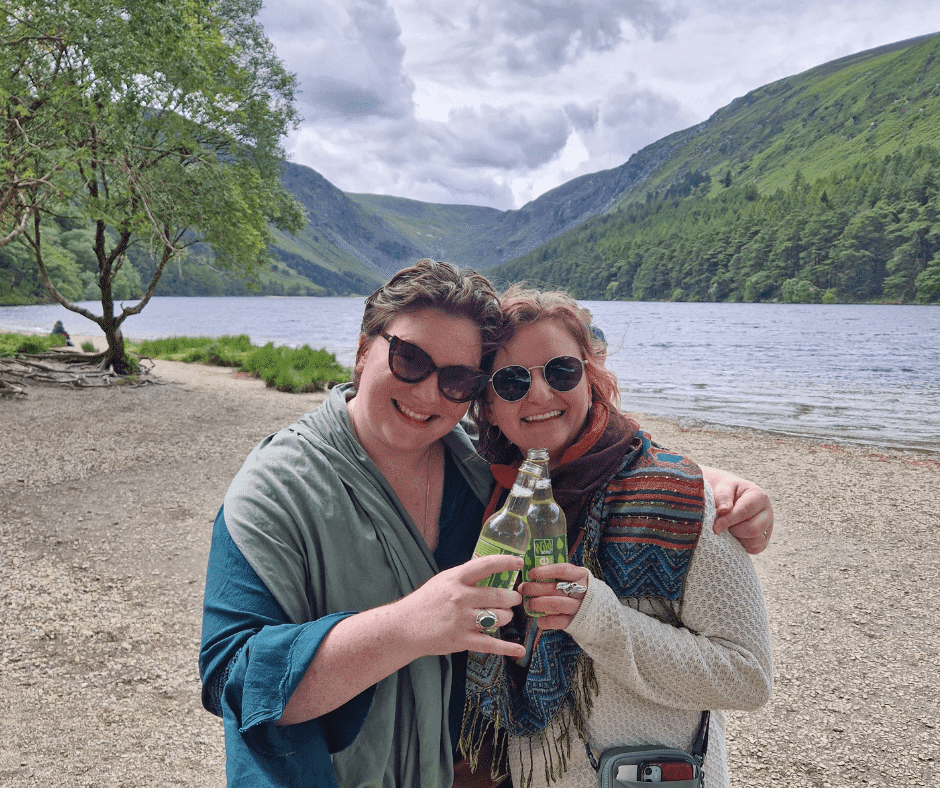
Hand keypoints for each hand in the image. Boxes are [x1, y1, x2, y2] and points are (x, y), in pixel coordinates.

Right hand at [401, 555, 525, 657]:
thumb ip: (464, 576)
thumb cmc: (425, 602)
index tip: (519, 563)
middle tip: (514, 598)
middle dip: (512, 598)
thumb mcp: (442, 580)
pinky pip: (491, 644)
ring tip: (504, 616)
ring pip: (498, 618)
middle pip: (498, 596)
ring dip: (507, 617)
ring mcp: (462, 620)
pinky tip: (519, 649)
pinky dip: (507, 647)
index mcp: (456, 579)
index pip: (486, 565)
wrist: (404, 627)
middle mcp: (461, 598)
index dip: (506, 562)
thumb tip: (488, 568)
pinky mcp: (462, 640)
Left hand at [518, 563, 589, 630]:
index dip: (545, 571)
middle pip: (555, 588)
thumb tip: (533, 575)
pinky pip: (560, 621)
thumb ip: (559, 577)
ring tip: (528, 604)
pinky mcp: (577, 622)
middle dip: (536, 588)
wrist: (602, 612)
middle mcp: (582, 590)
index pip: (562, 570)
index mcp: (580, 575)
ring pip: (557, 604)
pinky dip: (547, 621)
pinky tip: (539, 620)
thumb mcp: (575, 578)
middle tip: (523, 589)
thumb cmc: (580, 590)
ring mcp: (580, 607)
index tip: (531, 574)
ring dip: (539, 604)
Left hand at [704, 466, 773, 553]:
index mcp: (758, 496)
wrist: (731, 498)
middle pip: (753, 529)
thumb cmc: (728, 493)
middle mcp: (767, 512)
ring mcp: (767, 527)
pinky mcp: (764, 539)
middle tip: (723, 526)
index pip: (744, 511)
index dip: (728, 521)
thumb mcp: (724, 487)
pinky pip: (755, 549)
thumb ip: (723, 496)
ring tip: (729, 528)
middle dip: (734, 530)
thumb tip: (723, 510)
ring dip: (738, 538)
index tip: (715, 528)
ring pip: (755, 541)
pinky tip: (735, 536)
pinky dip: (743, 546)